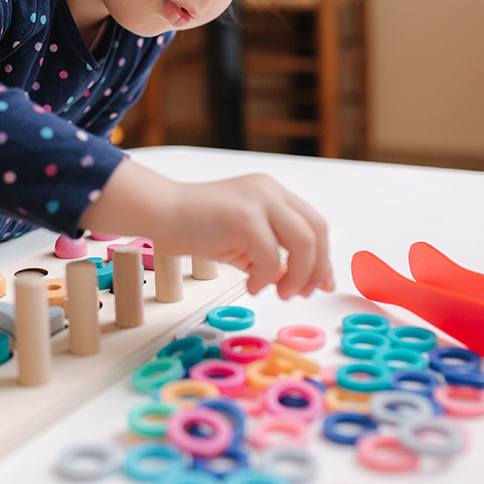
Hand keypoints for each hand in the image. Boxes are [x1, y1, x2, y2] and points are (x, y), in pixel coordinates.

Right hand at [79, 160, 332, 299]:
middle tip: (300, 293)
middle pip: (317, 231)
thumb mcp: (242, 242)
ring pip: (304, 243)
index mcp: (272, 192)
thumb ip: (270, 257)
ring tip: (279, 293)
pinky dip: (265, 278)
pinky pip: (271, 256)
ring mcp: (258, 200)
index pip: (315, 223)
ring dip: (297, 276)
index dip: (323, 257)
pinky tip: (251, 285)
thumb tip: (294, 282)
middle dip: (316, 269)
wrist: (160, 212)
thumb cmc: (195, 226)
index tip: (321, 284)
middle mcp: (270, 191)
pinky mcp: (243, 216)